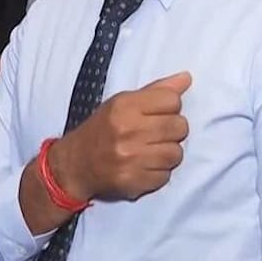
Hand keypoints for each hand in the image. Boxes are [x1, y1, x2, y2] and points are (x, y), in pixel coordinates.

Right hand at [47, 72, 191, 202]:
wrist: (74, 165)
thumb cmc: (101, 129)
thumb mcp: (122, 103)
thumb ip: (156, 91)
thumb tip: (187, 78)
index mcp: (124, 106)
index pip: (172, 100)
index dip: (170, 107)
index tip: (158, 114)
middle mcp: (128, 131)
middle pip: (179, 127)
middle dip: (173, 130)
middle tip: (156, 134)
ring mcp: (131, 159)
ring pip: (176, 154)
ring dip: (168, 153)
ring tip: (152, 151)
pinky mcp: (133, 182)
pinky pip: (165, 176)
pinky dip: (158, 173)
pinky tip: (144, 167)